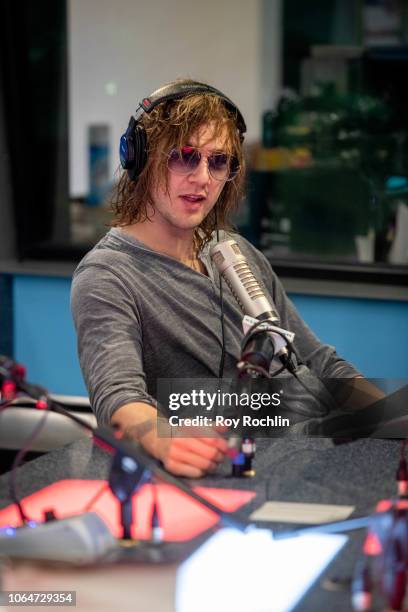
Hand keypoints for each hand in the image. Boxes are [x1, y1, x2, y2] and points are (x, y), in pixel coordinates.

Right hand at [111, 402, 228, 477]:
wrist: (157, 438)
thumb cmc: (179, 432)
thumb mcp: (194, 425)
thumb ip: (211, 425)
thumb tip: (226, 426)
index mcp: (188, 429)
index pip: (212, 439)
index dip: (223, 445)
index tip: (226, 448)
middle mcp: (181, 441)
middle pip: (211, 454)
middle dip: (219, 457)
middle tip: (220, 457)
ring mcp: (175, 454)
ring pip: (204, 465)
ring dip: (212, 466)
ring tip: (212, 463)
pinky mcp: (172, 466)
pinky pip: (195, 473)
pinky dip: (202, 471)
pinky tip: (201, 467)